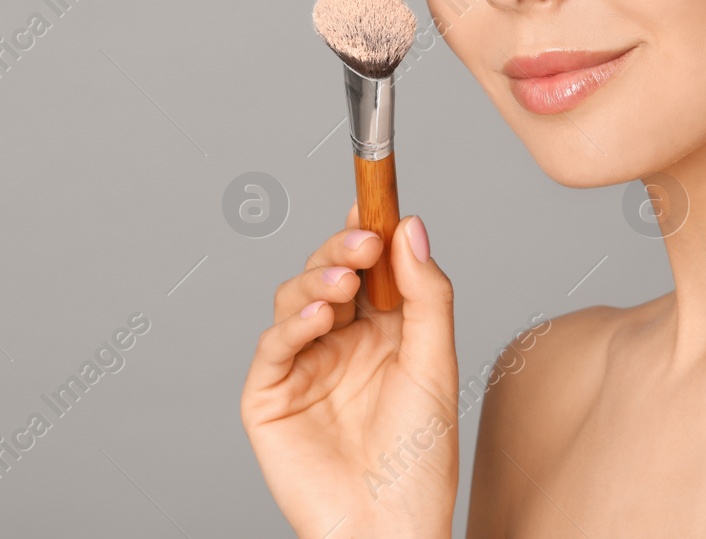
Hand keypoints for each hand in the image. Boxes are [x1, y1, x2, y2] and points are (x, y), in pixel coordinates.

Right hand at [241, 203, 458, 538]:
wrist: (388, 527)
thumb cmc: (419, 460)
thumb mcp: (435, 364)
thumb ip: (426, 294)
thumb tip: (410, 226)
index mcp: (384, 331)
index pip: (370, 266)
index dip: (370, 230)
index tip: (376, 200)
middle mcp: (340, 342)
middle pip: (329, 273)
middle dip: (342, 250)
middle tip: (362, 241)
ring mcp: (303, 366)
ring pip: (295, 298)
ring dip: (317, 282)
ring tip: (343, 286)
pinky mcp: (270, 396)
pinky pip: (273, 346)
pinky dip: (292, 325)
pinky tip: (317, 320)